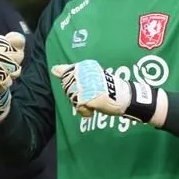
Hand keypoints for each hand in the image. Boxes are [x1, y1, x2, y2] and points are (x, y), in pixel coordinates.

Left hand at [52, 60, 167, 125]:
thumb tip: (53, 69)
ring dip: (81, 105)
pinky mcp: (91, 98)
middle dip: (75, 96)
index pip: (65, 74)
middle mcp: (85, 74)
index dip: (70, 83)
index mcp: (85, 67)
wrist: (125, 97)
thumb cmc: (106, 89)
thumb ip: (71, 74)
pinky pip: (80, 108)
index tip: (80, 86)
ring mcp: (88, 86)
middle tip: (90, 96)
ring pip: (73, 99)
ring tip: (93, 102)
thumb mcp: (88, 78)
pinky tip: (94, 109)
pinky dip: (86, 112)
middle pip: (68, 90)